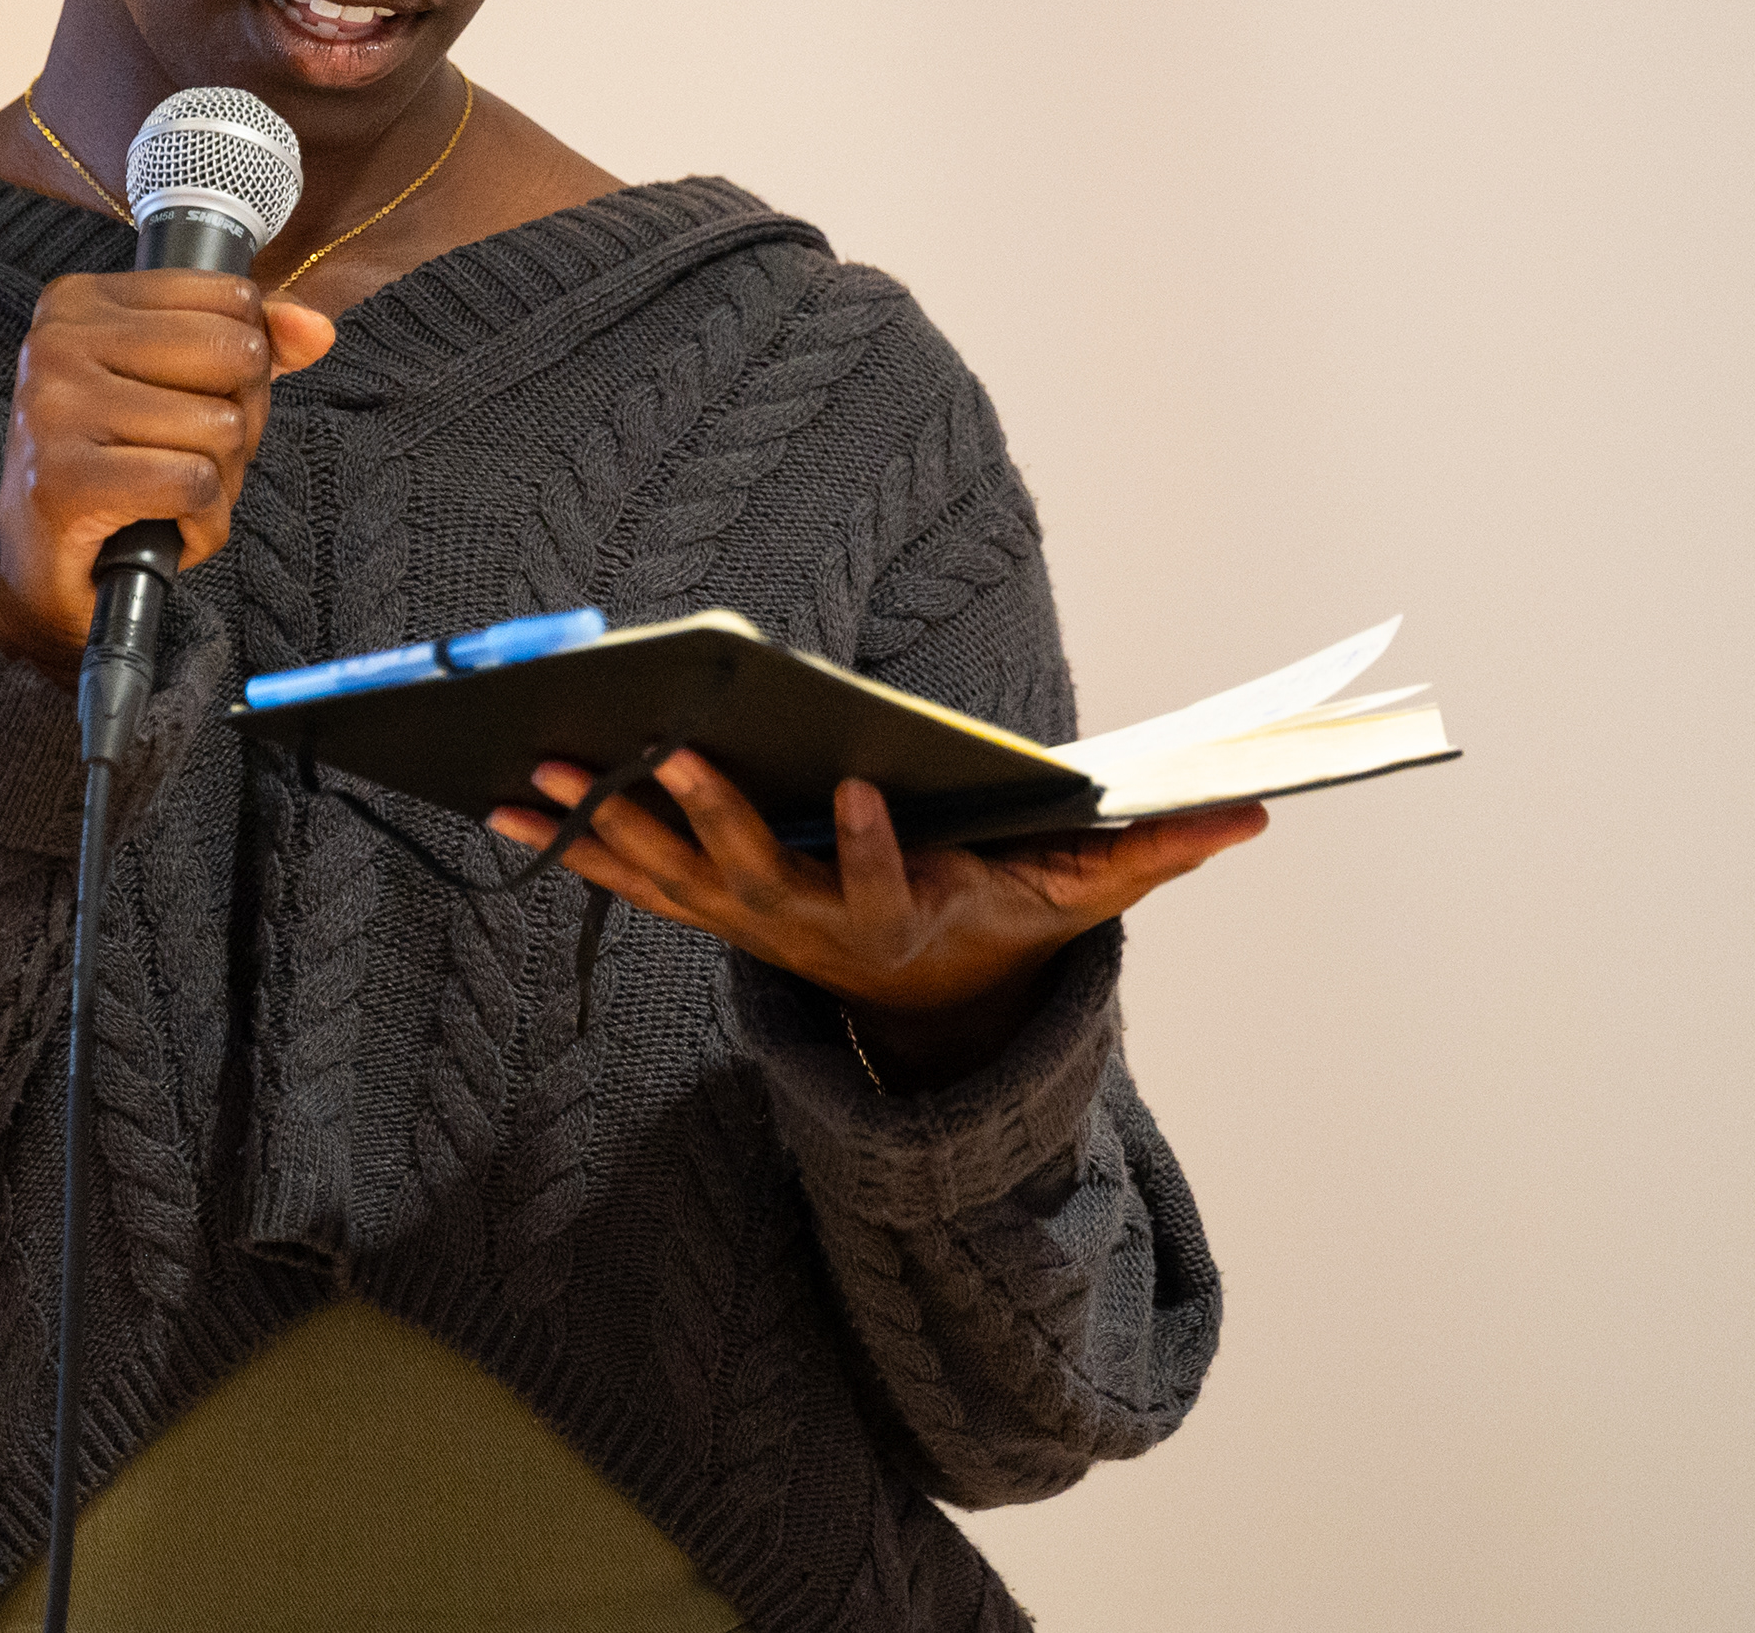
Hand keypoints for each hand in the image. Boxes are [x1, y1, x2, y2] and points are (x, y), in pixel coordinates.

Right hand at [0, 270, 337, 671]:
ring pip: (222, 426)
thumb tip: (315, 328)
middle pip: (235, 357)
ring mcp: (53, 408)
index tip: (197, 403)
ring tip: (173, 497)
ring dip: (222, 482)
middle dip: (242, 424)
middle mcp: (57, 342)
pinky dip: (203, 523)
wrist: (43, 572)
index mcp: (82, 301)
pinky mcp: (62, 480)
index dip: (246, 364)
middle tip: (193, 458)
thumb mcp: (178, 390)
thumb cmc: (114, 470)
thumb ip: (250, 345)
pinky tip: (167, 528)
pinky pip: (195, 485)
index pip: (232, 300)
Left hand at [489, 753, 1266, 1089]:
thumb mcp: (1075, 896)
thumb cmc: (995, 922)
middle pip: (749, 875)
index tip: (858, 788)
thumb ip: (1149, 854)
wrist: (922, 1004)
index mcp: (897, 912)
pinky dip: (563, 840)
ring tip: (537, 768)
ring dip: (599, 826)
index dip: (872, 846)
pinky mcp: (698, 910)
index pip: (886, 882)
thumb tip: (1256, 815)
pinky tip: (499, 796)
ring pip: (663, 876)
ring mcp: (743, 923)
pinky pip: (620, 877)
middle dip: (702, 816)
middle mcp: (810, 926)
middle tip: (658, 751)